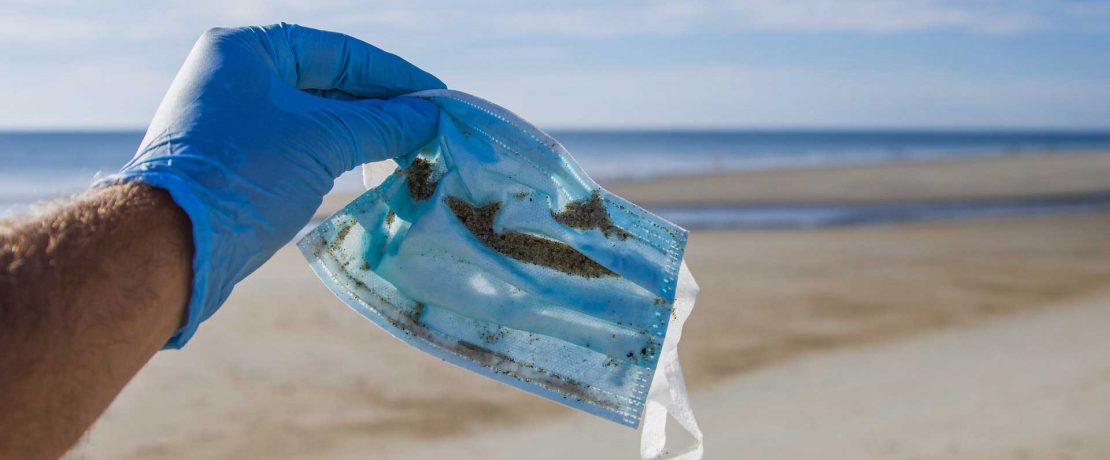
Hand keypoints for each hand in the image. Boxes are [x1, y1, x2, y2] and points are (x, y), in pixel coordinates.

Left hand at [99, 23, 444, 346]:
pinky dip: (339, 154)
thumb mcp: (324, 140)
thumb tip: (430, 115)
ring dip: (364, 134)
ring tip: (412, 148)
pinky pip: (301, 146)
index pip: (339, 52)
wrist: (173, 243)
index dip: (394, 75)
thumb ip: (382, 123)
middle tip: (430, 126)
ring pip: (316, 118)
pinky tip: (374, 166)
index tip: (438, 96)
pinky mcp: (238, 161)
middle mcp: (236, 76)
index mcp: (247, 50)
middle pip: (328, 84)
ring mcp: (235, 119)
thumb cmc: (246, 174)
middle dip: (382, 106)